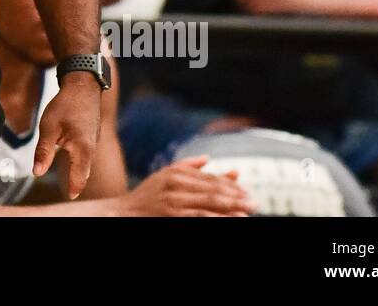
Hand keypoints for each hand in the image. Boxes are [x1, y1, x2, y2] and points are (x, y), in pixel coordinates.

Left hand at [32, 73, 100, 198]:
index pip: (79, 176)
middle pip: (84, 171)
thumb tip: (37, 172)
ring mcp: (94, 141)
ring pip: (86, 162)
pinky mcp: (93, 135)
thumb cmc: (65, 105)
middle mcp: (92, 147)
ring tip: (72, 182)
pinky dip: (80, 159)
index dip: (73, 188)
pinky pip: (87, 152)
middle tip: (70, 193)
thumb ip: (43, 151)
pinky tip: (72, 157)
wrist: (83, 85)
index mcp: (82, 148)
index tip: (70, 197)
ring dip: (78, 171)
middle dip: (76, 182)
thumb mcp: (48, 127)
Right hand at [122, 156, 254, 216]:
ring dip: (230, 209)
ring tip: (246, 213)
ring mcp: (173, 201)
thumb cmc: (146, 196)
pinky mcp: (172, 216)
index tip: (247, 191)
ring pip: (209, 203)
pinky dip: (215, 218)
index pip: (210, 178)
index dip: (230, 184)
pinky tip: (227, 220)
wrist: (123, 213)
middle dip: (236, 197)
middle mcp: (175, 184)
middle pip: (213, 190)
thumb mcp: (164, 175)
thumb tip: (210, 158)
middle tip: (254, 203)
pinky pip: (199, 216)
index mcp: (176, 172)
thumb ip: (188, 166)